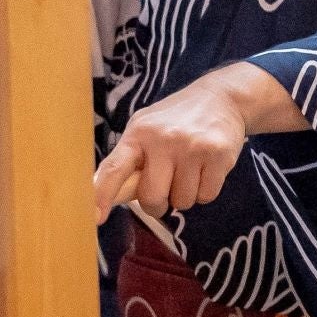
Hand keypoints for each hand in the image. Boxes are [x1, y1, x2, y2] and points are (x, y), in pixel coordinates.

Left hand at [93, 71, 253, 218]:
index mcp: (138, 134)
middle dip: (158, 204)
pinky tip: (205, 169)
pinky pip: (206, 196)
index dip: (102, 194)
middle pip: (152, 197)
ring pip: (182, 202)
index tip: (96, 218)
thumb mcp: (146, 129)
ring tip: (189, 170)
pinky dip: (205, 191)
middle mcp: (163, 139)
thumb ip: (129, 160)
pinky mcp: (218, 155)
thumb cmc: (175, 121)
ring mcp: (192, 147)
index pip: (115, 168)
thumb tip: (111, 196)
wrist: (220, 98)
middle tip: (165, 188)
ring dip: (185, 195)